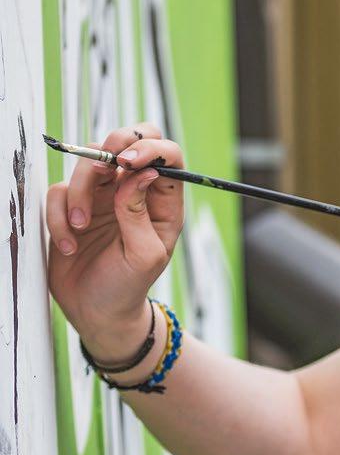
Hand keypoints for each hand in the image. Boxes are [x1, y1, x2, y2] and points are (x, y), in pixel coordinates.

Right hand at [46, 123, 184, 360]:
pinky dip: (59, 217)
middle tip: (105, 167)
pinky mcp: (71, 206)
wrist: (96, 313)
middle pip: (128, 141)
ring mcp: (102, 195)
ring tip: (81, 229)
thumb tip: (140, 174)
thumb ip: (140, 213)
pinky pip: (58, 192)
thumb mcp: (145, 256)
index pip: (167, 155)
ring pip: (88, 163)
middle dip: (114, 145)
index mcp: (162, 199)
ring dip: (80, 193)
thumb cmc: (129, 286)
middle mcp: (133, 190)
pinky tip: (70, 245)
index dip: (151, 148)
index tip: (129, 162)